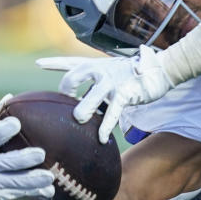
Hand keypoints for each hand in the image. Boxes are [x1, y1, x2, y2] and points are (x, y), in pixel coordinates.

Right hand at [0, 94, 54, 199]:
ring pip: (15, 181)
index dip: (2, 131)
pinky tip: (49, 191)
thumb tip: (9, 96)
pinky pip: (20, 194)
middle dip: (24, 158)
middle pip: (6, 161)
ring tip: (50, 176)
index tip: (17, 124)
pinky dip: (36, 192)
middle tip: (41, 153)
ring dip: (34, 179)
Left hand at [36, 45, 173, 142]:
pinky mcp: (125, 94)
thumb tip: (81, 101)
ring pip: (90, 98)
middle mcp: (101, 71)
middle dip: (66, 90)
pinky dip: (106, 126)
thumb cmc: (135, 74)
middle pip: (74, 77)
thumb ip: (96, 83)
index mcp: (97, 65)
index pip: (71, 62)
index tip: (38, 64)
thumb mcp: (113, 72)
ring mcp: (112, 82)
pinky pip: (112, 112)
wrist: (161, 69)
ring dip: (84, 110)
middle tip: (65, 104)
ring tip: (80, 120)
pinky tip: (102, 137)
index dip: (54, 63)